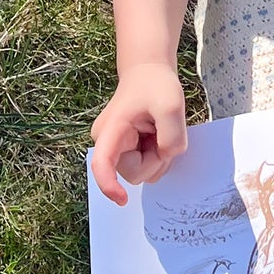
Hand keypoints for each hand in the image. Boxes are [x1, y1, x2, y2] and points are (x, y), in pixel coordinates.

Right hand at [90, 63, 188, 204]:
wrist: (148, 73)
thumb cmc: (155, 85)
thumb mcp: (171, 104)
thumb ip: (171, 135)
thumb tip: (166, 156)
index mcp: (110, 131)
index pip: (102, 164)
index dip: (109, 185)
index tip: (122, 200)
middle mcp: (107, 143)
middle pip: (134, 173)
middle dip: (155, 159)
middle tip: (162, 132)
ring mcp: (117, 149)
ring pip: (143, 173)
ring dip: (159, 157)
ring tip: (159, 130)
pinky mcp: (127, 152)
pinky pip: (147, 167)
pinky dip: (159, 156)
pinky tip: (158, 136)